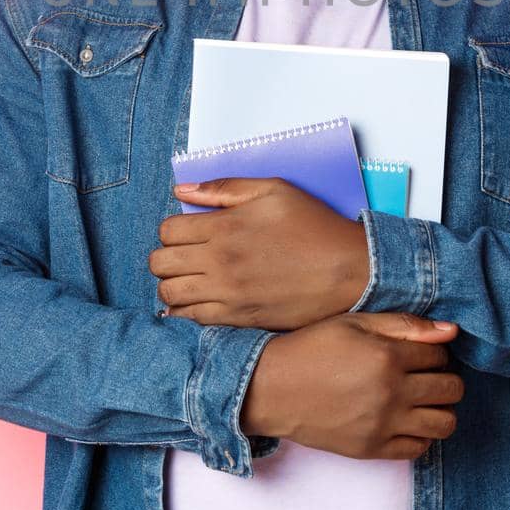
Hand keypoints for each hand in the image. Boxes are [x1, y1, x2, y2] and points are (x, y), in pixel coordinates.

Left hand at [150, 177, 369, 330]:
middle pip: (161, 264)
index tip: (187, 232)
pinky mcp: (239, 318)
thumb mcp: (273, 190)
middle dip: (166, 257)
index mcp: (225, 227)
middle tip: (184, 255)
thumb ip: (224, 188)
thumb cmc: (314, 226)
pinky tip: (196, 302)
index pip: (168, 231)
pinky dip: (185, 312)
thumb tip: (183, 191)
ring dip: (172, 284)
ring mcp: (228, 294)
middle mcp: (220, 262)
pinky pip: (192, 321)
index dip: (172, 229)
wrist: (349, 269)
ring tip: (189, 278)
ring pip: (170, 295)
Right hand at [241, 312, 463, 460]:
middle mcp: (391, 393)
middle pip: (450, 389)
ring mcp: (383, 425)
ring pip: (444, 423)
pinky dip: (422, 435)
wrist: (273, 388)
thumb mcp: (355, 323)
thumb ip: (404, 325)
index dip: (434, 351)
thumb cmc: (312, 348)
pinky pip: (418, 448)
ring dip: (441, 409)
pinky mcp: (372, 449)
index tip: (420, 353)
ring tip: (423, 399)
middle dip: (446, 378)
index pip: (440, 355)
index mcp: (387, 356)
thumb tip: (451, 331)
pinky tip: (407, 420)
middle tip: (426, 375)